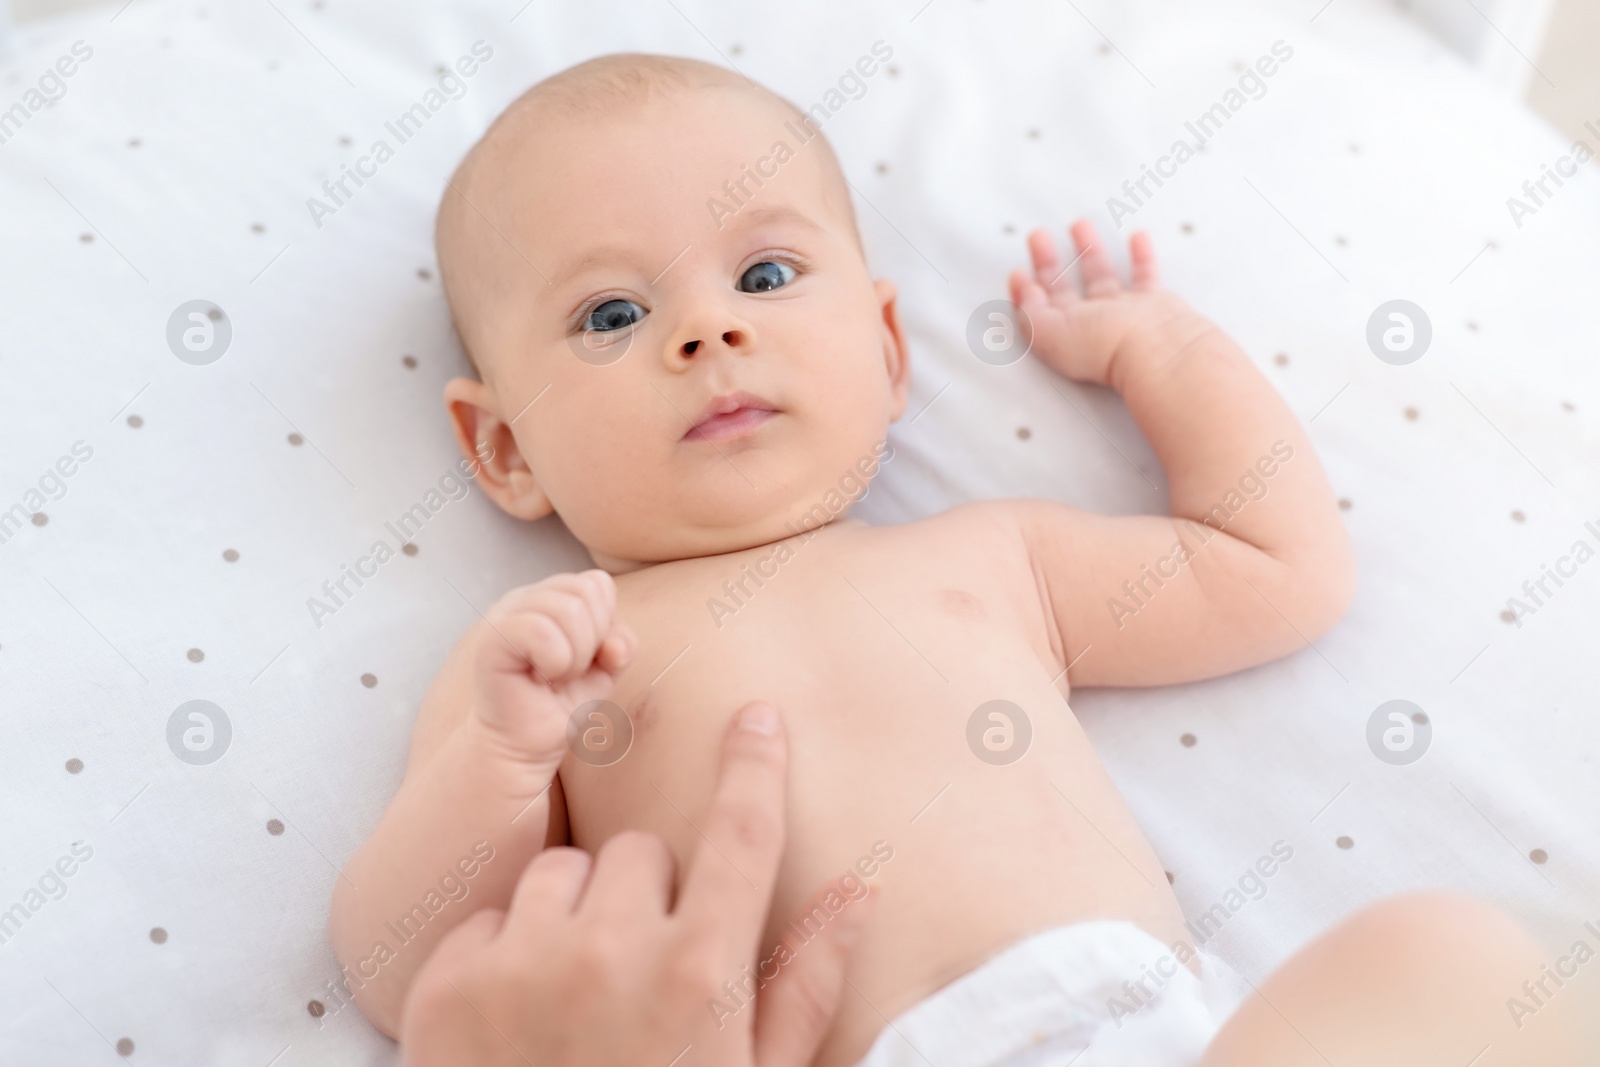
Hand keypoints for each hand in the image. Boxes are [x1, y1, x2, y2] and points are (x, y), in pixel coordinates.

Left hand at [399, 702, 868, 1066]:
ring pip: (562, 871)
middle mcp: (611, 953)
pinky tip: (518, 1017)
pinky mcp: (447, 985)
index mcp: (700, 976)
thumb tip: (860, 890)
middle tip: (646, 967)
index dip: (756, 766)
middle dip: (652, 892)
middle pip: (643, 851)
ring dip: (576, 913)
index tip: (757, 717)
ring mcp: (521, 965)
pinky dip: (505, 950)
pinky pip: (489, 914)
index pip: (741, 834)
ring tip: (578, 993)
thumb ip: (807, 983)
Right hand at [471, 569, 635, 768]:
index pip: (598, 583)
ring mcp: (505, 615)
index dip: (606, 624)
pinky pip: (541, 630)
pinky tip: (539, 680)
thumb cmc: (561, 703)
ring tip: (553, 677)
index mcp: (550, 596)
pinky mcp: (492, 640)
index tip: (587, 658)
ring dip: (574, 657)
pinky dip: (555, 662)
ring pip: (569, 609)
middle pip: (588, 590)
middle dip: (592, 640)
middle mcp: (525, 597)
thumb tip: (613, 646)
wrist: (525, 745)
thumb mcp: (605, 668)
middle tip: (567, 671)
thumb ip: (620, 643)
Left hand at [1008, 219, 1194, 387]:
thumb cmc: (1107, 346)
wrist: (1154, 348)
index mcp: (1064, 334)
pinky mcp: (1152, 305)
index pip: (1037, 310)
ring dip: (1088, 249)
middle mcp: (1092, 325)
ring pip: (1101, 276)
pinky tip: (1135, 237)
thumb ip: (1030, 312)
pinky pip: (1144, 275)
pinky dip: (1141, 255)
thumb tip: (1025, 293)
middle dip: (1048, 261)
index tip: (1017, 272)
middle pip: (1063, 289)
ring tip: (1079, 225)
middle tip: (1038, 237)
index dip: (1024, 291)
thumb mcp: (1049, 331)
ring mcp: (1122, 314)